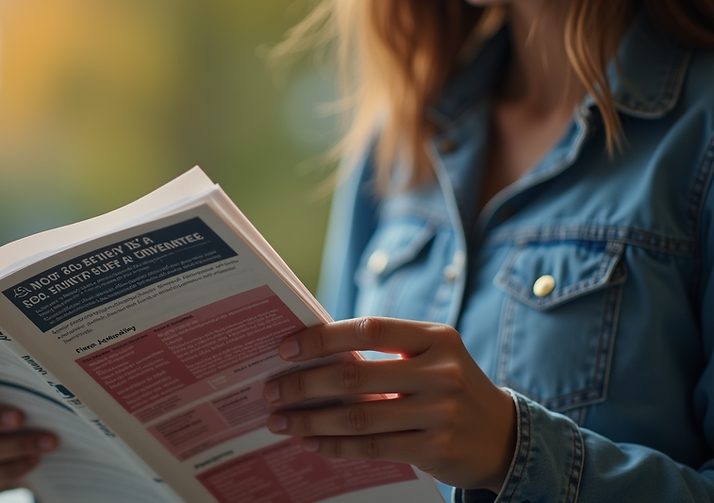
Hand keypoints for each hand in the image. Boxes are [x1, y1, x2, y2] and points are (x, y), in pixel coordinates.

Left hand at [262, 317, 515, 492]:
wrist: (504, 435)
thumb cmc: (449, 387)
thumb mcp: (430, 357)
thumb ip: (384, 352)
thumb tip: (312, 353)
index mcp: (435, 337)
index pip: (369, 329)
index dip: (323, 337)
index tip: (285, 348)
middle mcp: (441, 371)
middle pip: (355, 374)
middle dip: (304, 384)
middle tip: (271, 391)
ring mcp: (441, 411)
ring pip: (358, 416)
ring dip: (311, 419)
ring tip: (281, 420)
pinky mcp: (436, 448)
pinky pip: (373, 447)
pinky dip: (335, 446)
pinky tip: (311, 442)